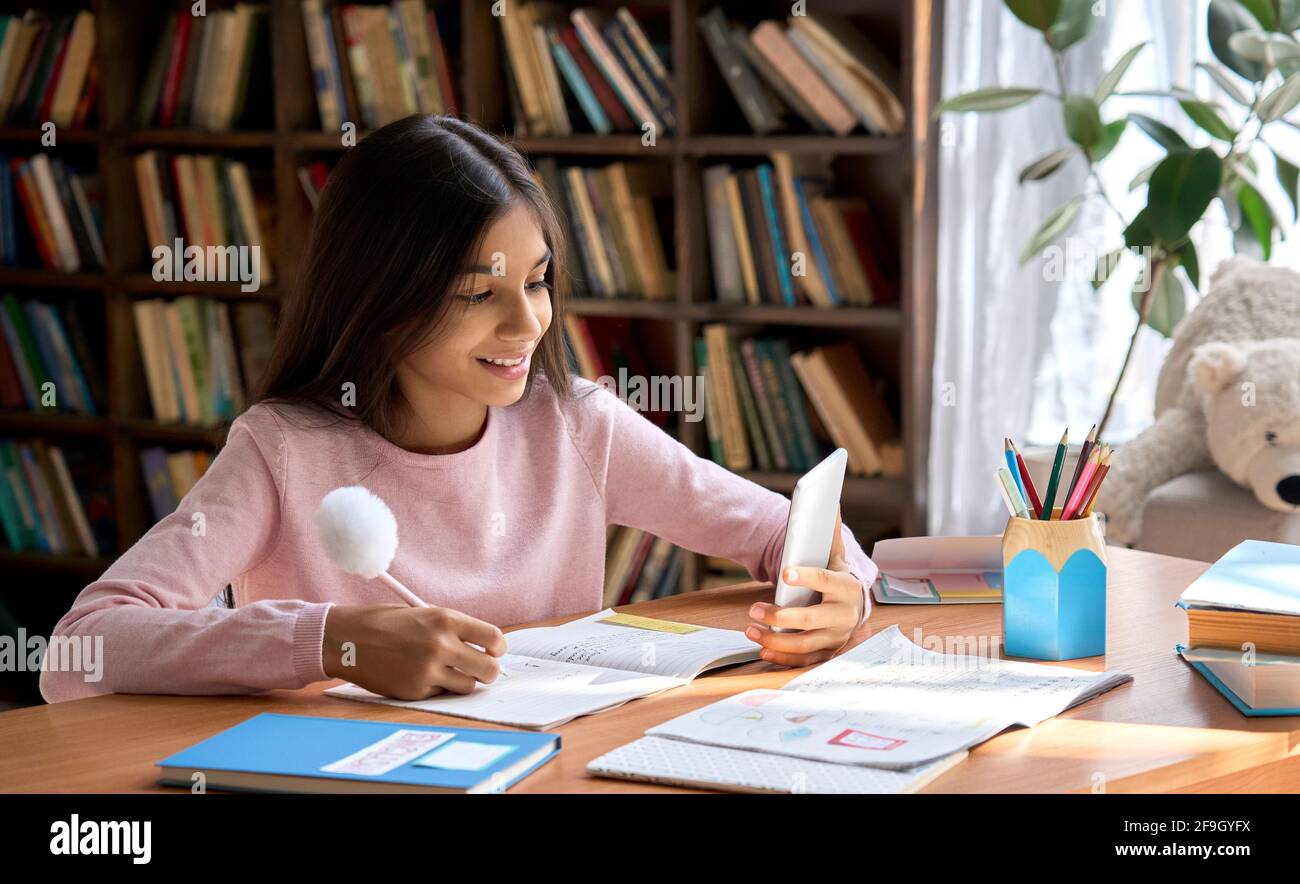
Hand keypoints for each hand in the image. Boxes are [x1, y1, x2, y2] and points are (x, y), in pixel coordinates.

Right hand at [322, 604, 506, 699]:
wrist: (346, 638)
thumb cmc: (385, 623)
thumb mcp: (423, 613)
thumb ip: (452, 629)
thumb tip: (483, 647)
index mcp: (446, 620)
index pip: (494, 639)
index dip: (497, 648)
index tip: (492, 650)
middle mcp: (441, 645)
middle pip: (489, 669)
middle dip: (487, 670)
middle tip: (478, 668)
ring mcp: (428, 671)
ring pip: (468, 686)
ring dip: (462, 681)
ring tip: (447, 671)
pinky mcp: (415, 691)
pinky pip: (441, 694)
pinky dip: (437, 688)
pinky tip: (421, 675)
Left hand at [745, 508, 865, 667]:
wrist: (849, 603)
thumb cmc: (834, 573)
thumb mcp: (833, 551)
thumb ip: (827, 528)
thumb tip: (827, 499)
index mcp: (848, 587)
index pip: (827, 581)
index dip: (807, 577)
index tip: (784, 573)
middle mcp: (845, 615)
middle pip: (812, 619)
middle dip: (781, 616)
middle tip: (754, 609)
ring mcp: (836, 636)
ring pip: (805, 644)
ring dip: (775, 639)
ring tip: (750, 629)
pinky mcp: (826, 652)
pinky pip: (804, 661)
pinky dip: (782, 658)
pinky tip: (762, 650)